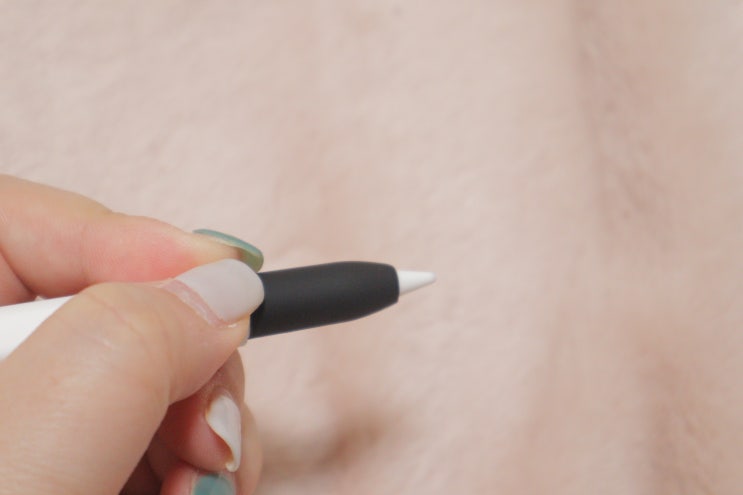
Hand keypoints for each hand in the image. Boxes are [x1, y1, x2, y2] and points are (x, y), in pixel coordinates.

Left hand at [0, 176, 263, 494]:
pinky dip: (193, 456)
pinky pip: (153, 427)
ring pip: (150, 371)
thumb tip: (225, 289)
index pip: (18, 223)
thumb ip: (125, 346)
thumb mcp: (31, 457)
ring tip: (206, 482)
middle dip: (189, 363)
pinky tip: (194, 489)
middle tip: (211, 430)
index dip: (133, 244)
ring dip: (204, 422)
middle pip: (112, 305)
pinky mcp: (77, 459)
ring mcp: (36, 417)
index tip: (229, 285)